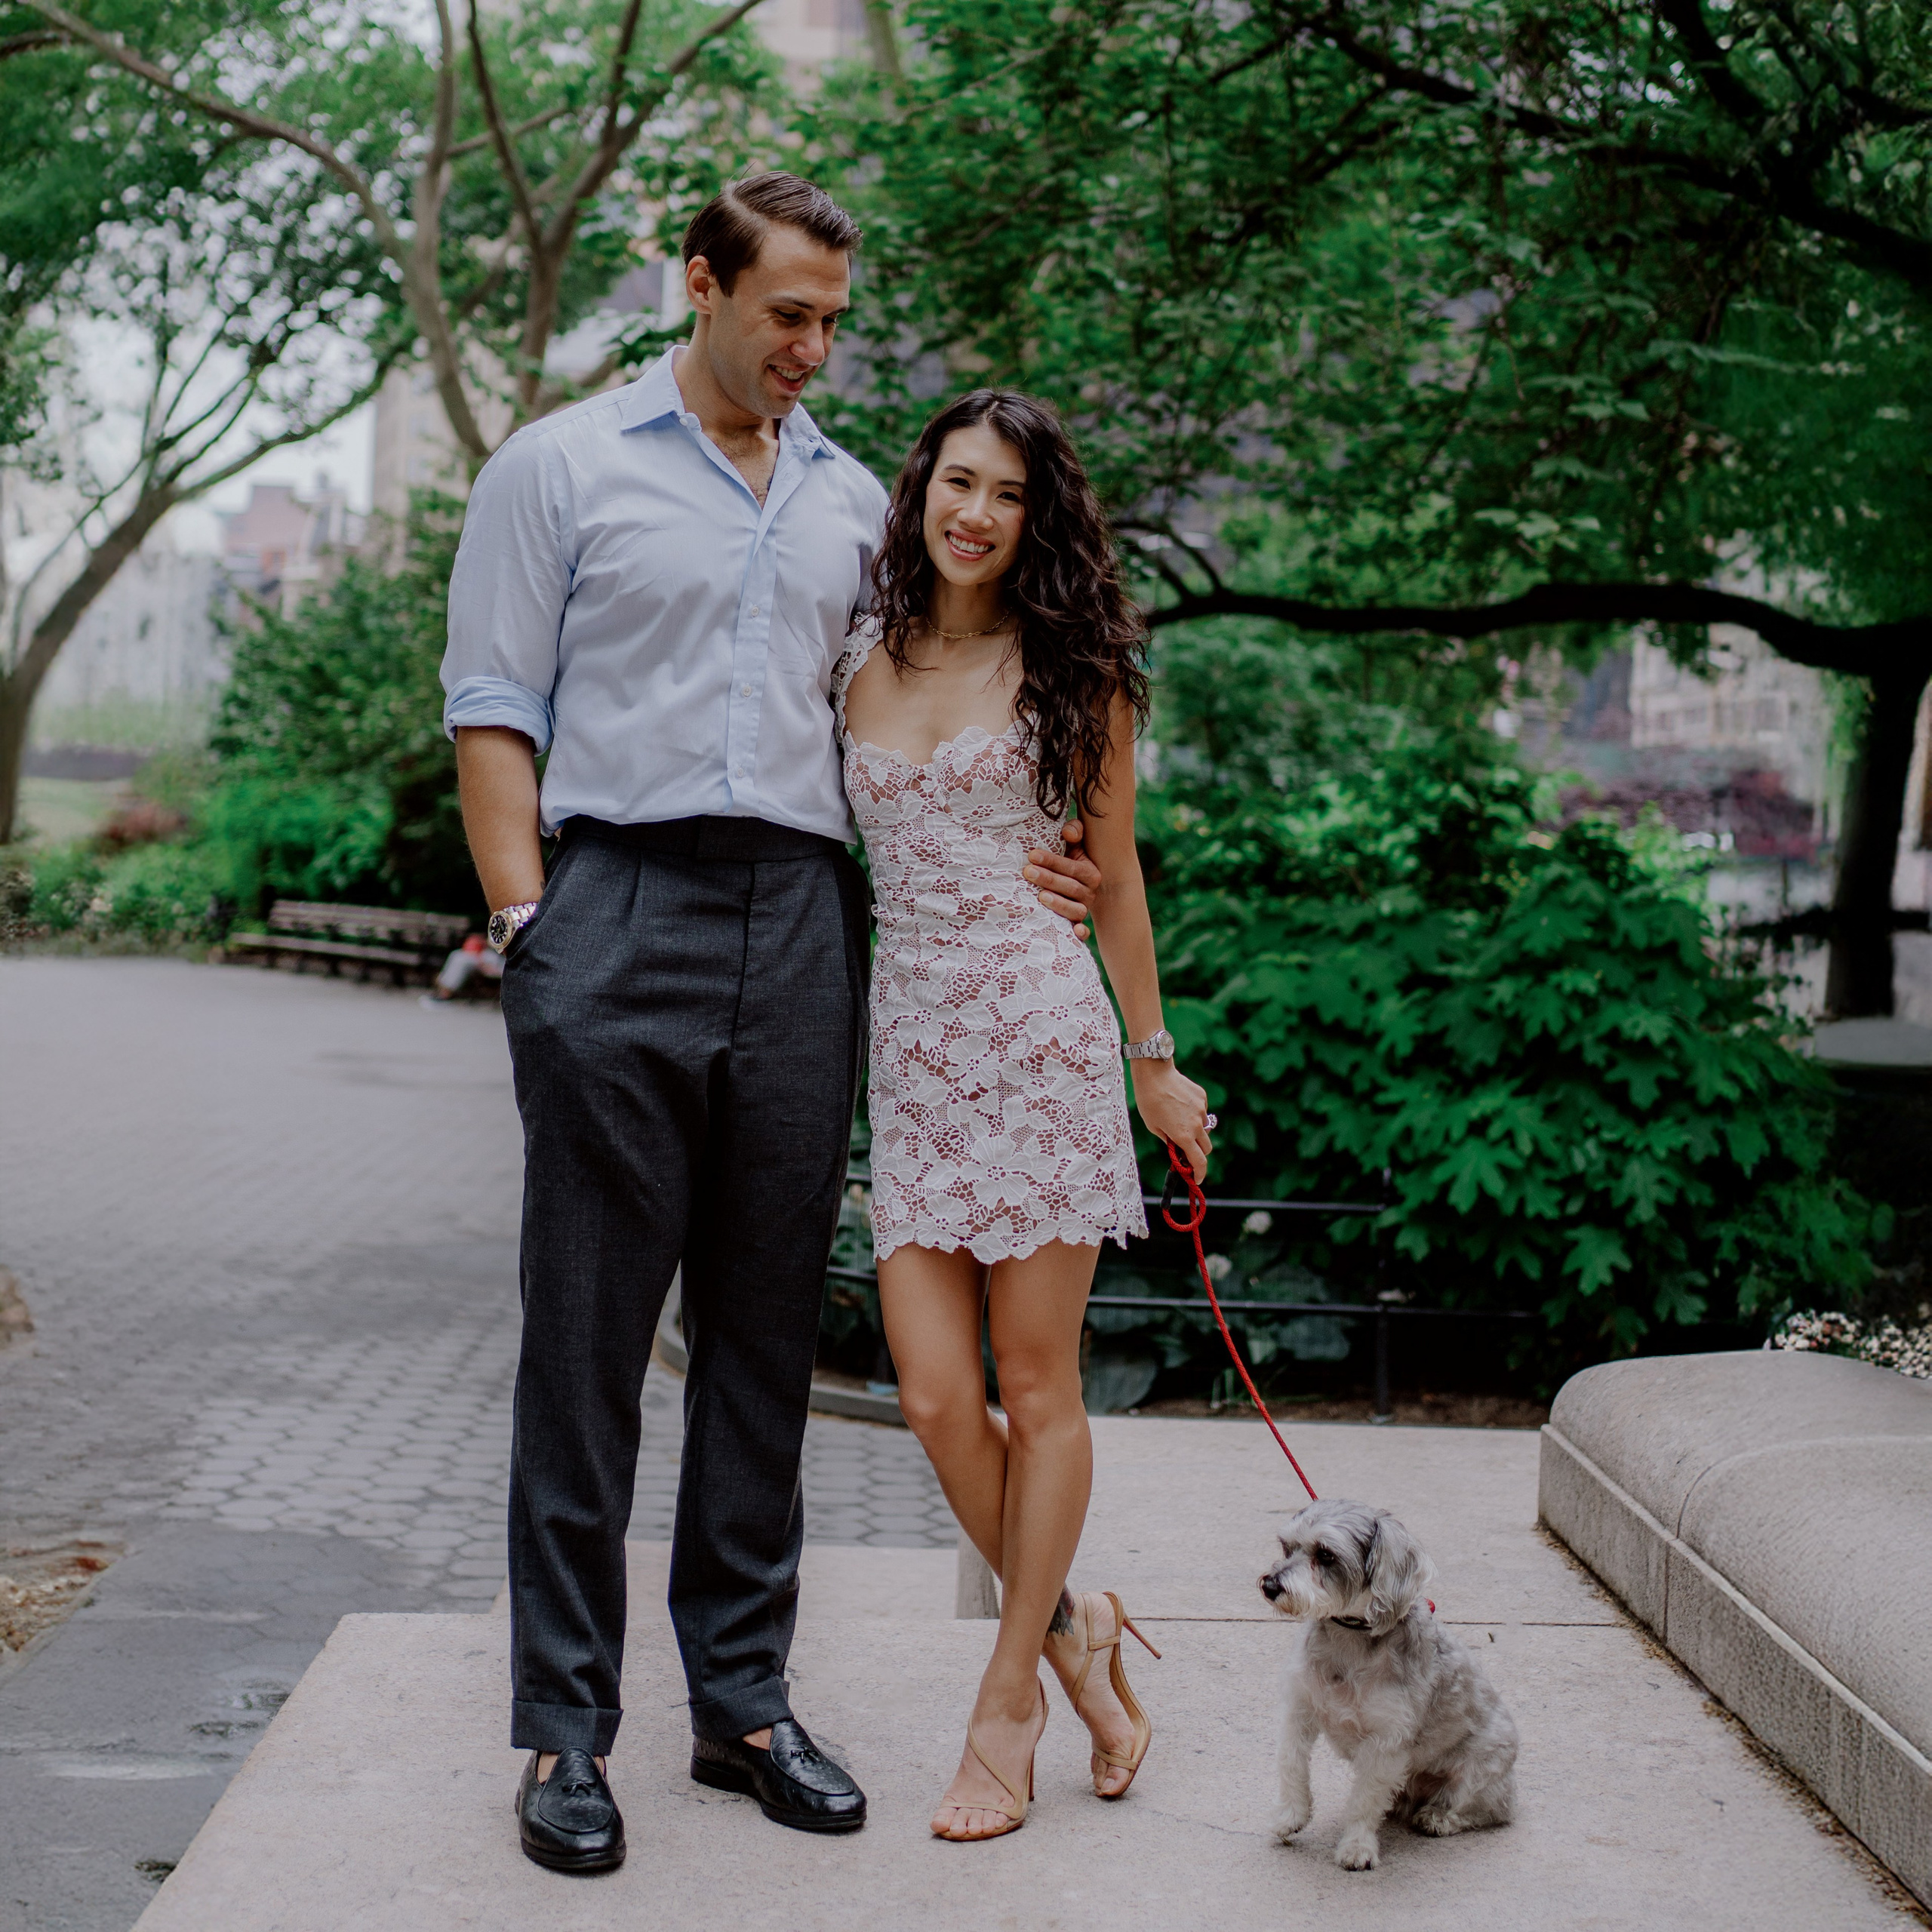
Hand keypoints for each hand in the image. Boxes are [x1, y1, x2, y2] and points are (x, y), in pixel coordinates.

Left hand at [1024, 819, 1100, 940]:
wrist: (1077, 887)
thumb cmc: (1069, 862)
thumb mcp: (1074, 846)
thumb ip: (1074, 833)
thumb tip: (1068, 832)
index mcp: (1090, 872)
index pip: (1071, 866)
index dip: (1052, 860)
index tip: (1032, 854)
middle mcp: (1089, 892)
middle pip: (1070, 887)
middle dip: (1048, 878)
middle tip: (1028, 872)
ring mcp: (1083, 909)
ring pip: (1075, 909)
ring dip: (1059, 904)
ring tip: (1040, 896)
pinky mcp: (1077, 924)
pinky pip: (1082, 932)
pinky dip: (1080, 934)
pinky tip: (1076, 933)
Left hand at [1130, 1060, 1211, 1180]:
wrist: (1154, 1073)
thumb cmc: (1149, 1101)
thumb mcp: (1154, 1127)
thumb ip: (1170, 1141)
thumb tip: (1179, 1150)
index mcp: (1183, 1135)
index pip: (1199, 1162)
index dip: (1200, 1173)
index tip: (1197, 1178)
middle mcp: (1196, 1124)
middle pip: (1206, 1148)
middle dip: (1199, 1153)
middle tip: (1186, 1150)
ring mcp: (1201, 1110)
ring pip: (1204, 1128)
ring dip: (1196, 1131)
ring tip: (1177, 1120)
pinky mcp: (1202, 1097)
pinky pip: (1202, 1112)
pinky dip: (1194, 1114)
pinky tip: (1179, 1104)